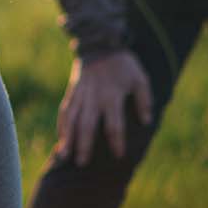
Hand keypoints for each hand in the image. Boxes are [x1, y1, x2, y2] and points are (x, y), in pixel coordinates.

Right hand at [56, 50, 153, 165]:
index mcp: (112, 95)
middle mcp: (93, 97)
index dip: (116, 141)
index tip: (118, 156)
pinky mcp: (72, 92)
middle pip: (87, 124)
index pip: (114, 123)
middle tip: (82, 163)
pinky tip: (61, 140)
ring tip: (64, 156)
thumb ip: (144, 99)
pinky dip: (62, 126)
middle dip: (84, 144)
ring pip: (71, 119)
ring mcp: (80, 95)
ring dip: (67, 138)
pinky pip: (64, 111)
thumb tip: (147, 122)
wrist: (99, 44)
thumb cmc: (124, 65)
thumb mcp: (140, 78)